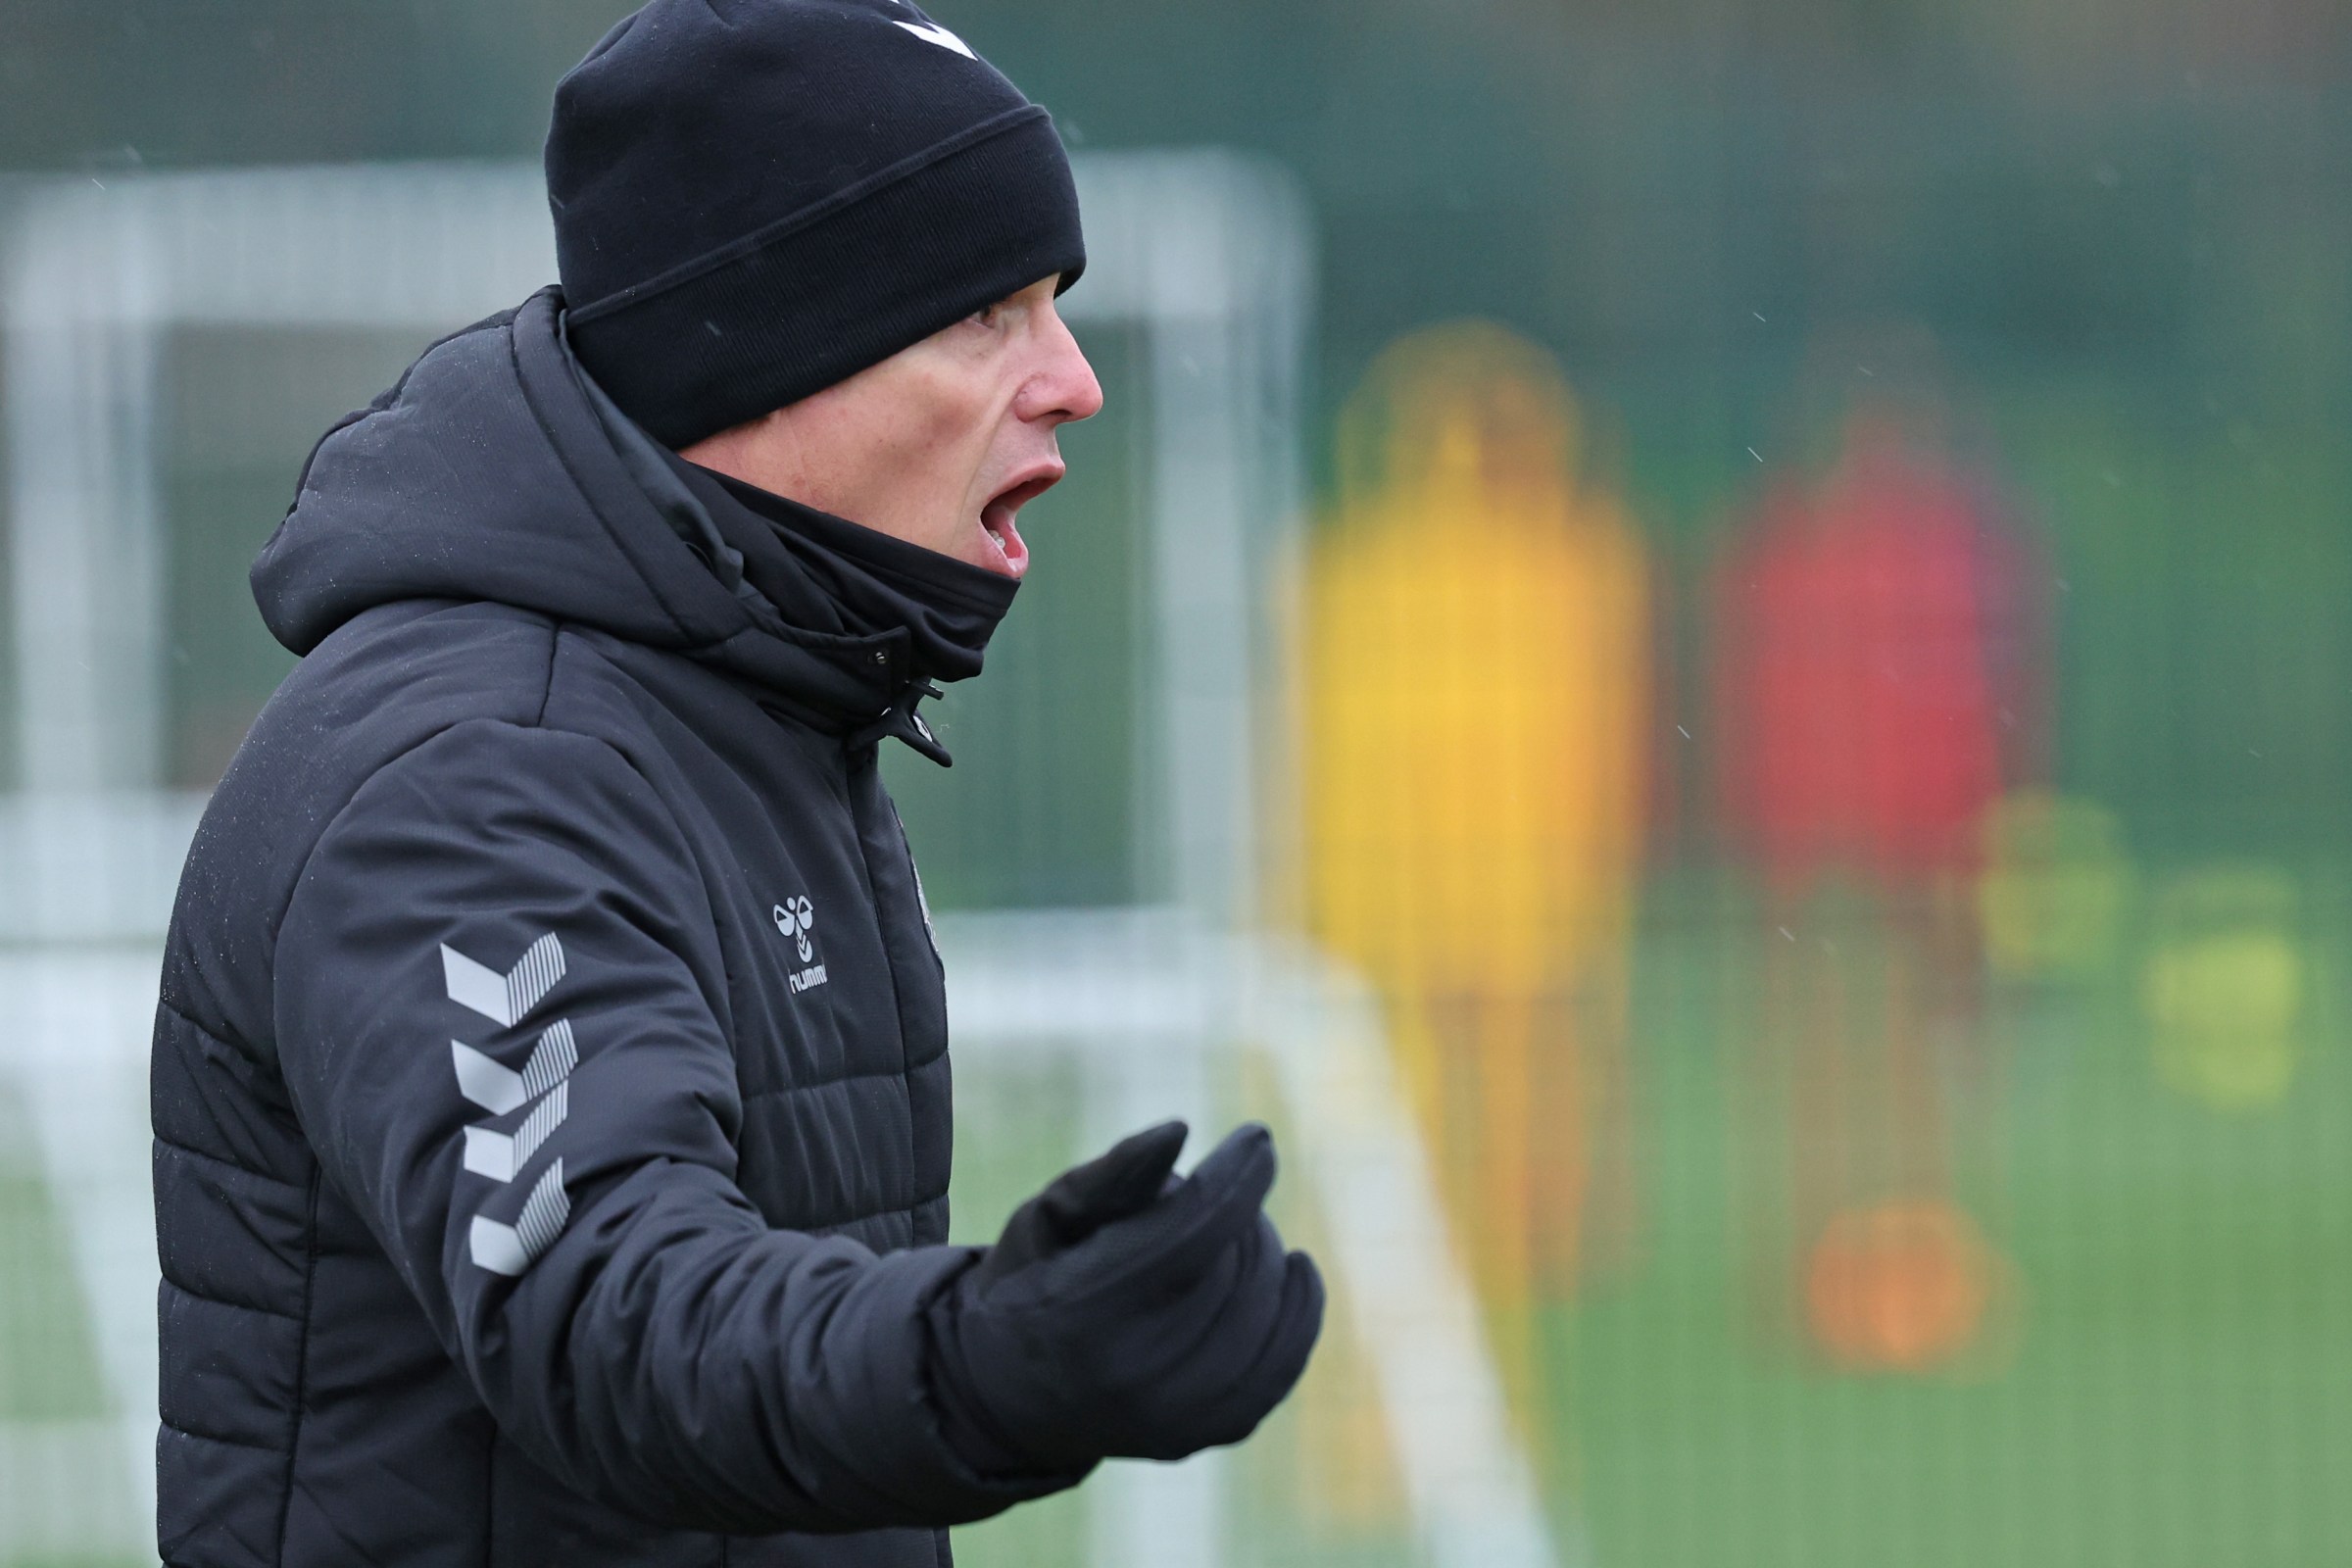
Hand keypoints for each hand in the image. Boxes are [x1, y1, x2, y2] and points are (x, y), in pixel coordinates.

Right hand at [925, 1121, 1324, 1474]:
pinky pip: (1282, 1362)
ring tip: (1236, 1230)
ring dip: (1265, 1254)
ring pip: (1265, 1312)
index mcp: (1080, 1312)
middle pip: (1232, 1269)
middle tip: (1208, 1195)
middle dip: (1236, 1212)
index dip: (1235, 1177)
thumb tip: (1179, 1131)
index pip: (1189, 1234)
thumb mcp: (1048, 1218)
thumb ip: (1112, 1173)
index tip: (1257, 1138)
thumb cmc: (1032, 1283)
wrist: (1012, 1395)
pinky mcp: (1208, 1433)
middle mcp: (1130, 1376)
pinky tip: (1293, 1269)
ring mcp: (1175, 1417)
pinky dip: (1297, 1307)